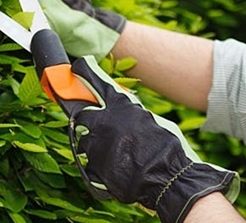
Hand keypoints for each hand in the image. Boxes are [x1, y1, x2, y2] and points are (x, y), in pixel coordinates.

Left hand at [66, 56, 239, 222]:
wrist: (168, 178)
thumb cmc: (167, 148)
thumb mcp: (151, 119)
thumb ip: (130, 112)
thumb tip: (123, 111)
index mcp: (120, 105)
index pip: (95, 81)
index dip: (84, 72)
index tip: (76, 67)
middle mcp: (103, 121)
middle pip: (82, 114)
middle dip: (89, 120)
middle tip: (103, 128)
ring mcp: (95, 145)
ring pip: (85, 142)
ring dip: (96, 146)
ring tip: (118, 155)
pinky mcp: (92, 166)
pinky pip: (90, 163)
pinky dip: (100, 166)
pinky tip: (118, 169)